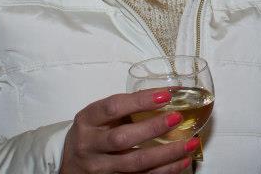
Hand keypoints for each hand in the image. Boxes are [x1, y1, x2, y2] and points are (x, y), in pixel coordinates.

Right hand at [60, 88, 197, 173]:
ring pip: (135, 164)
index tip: (165, 96)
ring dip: (166, 154)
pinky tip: (182, 162)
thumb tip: (169, 95)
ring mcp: (100, 168)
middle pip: (122, 139)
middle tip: (177, 118)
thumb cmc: (92, 133)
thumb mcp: (98, 116)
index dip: (140, 101)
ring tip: (190, 143)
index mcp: (88, 120)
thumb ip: (125, 108)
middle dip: (153, 129)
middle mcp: (90, 145)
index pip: (113, 108)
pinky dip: (165, 171)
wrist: (70, 164)